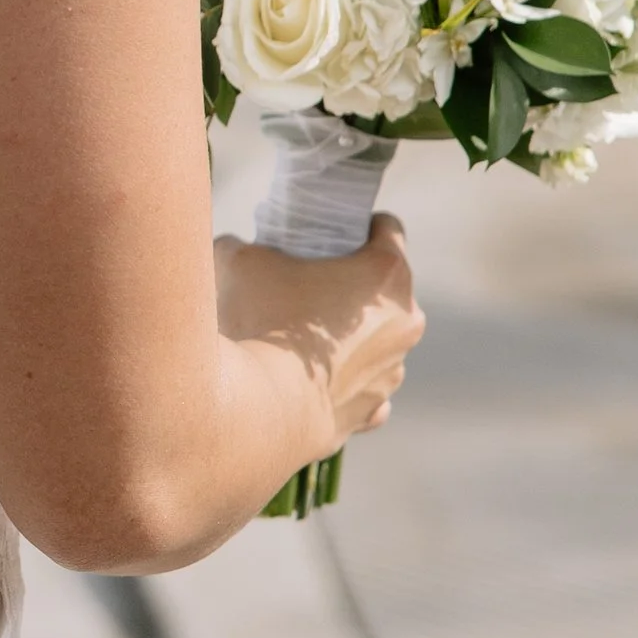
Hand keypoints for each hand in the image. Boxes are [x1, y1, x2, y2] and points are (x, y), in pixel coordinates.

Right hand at [214, 214, 423, 449]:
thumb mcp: (238, 260)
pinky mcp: (371, 412)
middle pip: (385, 289)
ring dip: (352, 336)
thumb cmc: (257, 324)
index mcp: (386, 274)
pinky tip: (311, 378)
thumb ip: (241, 244)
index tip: (329, 234)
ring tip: (301, 339)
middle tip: (305, 285)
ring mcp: (392, 371)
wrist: (254, 410)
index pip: (388, 229)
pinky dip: (344, 383)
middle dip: (353, 284)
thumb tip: (234, 249)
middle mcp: (404, 323)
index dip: (359, 226)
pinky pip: (366, 389)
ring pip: (378, 341)